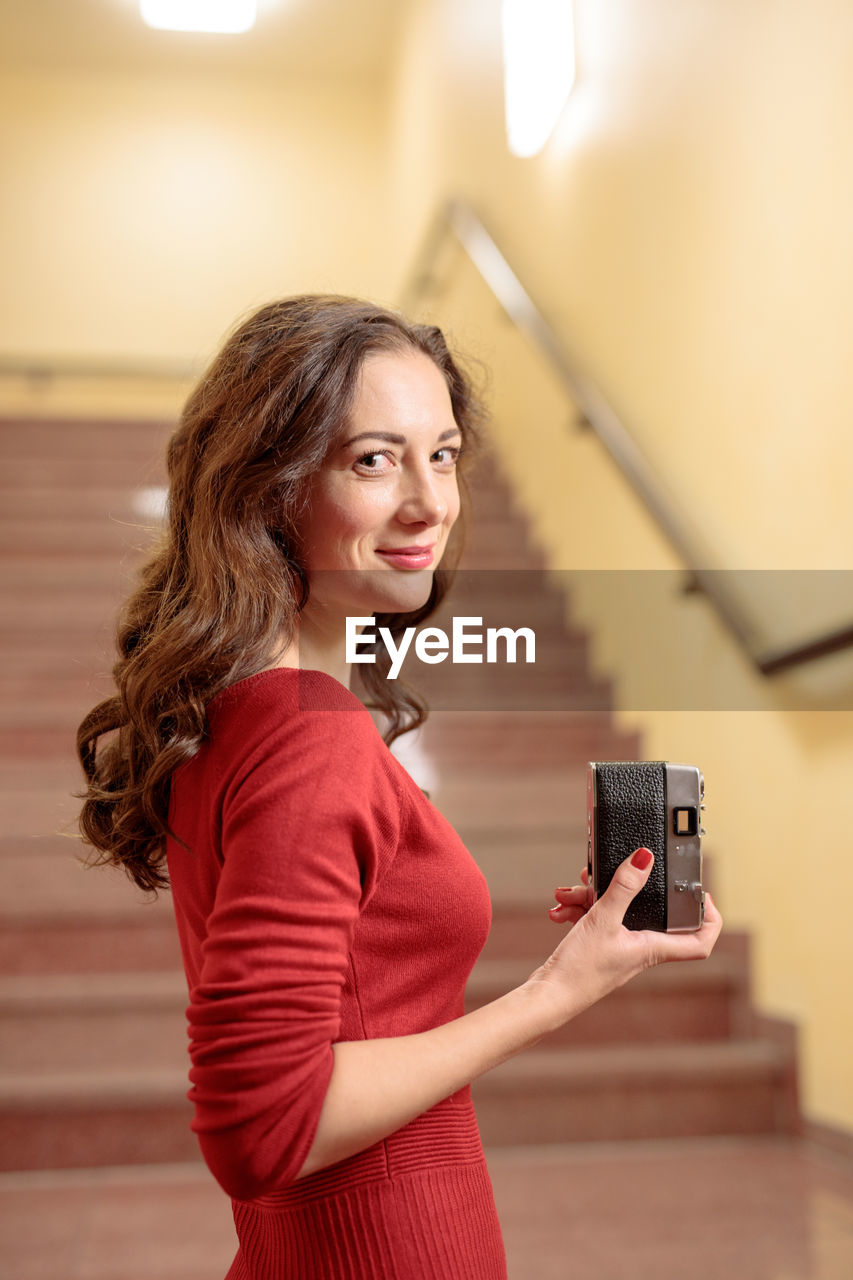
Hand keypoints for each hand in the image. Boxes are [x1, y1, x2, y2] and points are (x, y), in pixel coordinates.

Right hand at [528, 848, 722, 1027]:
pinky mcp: (599, 945)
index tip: (701, 893)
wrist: (547, 996)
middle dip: (629, 887)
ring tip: (571, 893)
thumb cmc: (579, 971)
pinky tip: (561, 908)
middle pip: (651, 913)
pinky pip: (597, 917)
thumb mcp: (603, 920)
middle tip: (620, 871)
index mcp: (653, 948)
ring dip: (592, 896)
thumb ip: (624, 887)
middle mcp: (641, 948)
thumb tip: (644, 859)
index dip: (709, 918)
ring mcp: (619, 947)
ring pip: (617, 910)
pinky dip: (580, 908)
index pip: (700, 941)